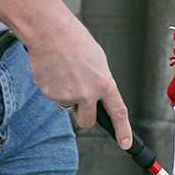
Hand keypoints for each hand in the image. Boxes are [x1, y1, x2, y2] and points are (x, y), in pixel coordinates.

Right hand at [21, 11, 130, 149]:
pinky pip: (53, 97)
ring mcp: (68, 95)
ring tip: (64, 70)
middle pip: (87, 120)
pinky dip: (53, 86)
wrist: (49, 31)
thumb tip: (96, 97)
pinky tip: (53, 69)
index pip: (118, 113)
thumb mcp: (97, 60)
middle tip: (78, 98)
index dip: (123, 130)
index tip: (125, 143)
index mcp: (104, 83)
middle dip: (83, 115)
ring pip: (67, 106)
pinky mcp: (50, 94)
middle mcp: (88, 93)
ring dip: (66, 95)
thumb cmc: (74, 40)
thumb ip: (99, 82)